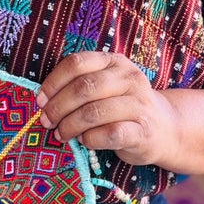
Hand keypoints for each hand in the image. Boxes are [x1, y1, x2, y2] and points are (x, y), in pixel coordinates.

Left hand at [36, 52, 176, 165]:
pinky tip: (84, 142)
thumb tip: (42, 100)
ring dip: (70, 126)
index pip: (77, 63)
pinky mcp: (143, 130)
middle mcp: (129, 78)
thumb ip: (80, 85)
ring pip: (94, 112)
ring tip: (61, 134)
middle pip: (84, 88)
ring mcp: (139, 104)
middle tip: (46, 121)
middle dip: (58, 107)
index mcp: (114, 62)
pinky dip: (90, 140)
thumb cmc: (122, 107)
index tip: (40, 100)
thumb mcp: (105, 87)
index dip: (54, 82)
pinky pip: (109, 134)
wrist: (163, 128)